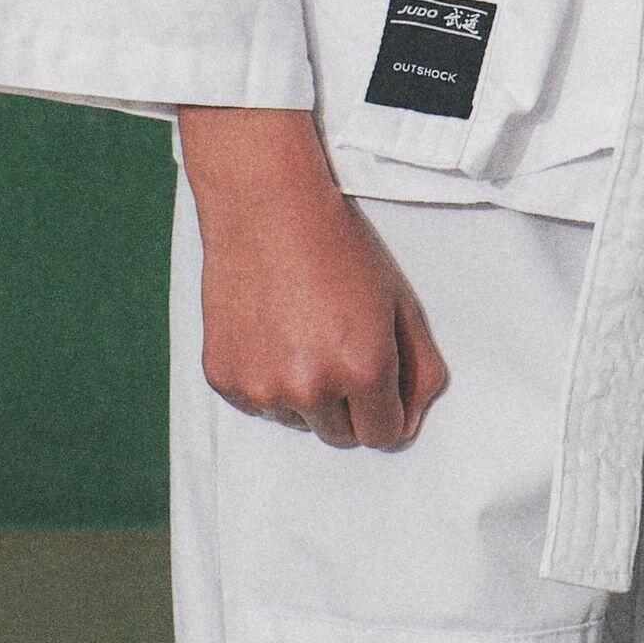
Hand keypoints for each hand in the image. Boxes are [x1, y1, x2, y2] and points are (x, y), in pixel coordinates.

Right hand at [176, 106, 448, 451]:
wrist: (267, 205)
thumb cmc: (339, 247)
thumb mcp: (400, 303)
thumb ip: (419, 369)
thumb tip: (410, 421)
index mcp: (364, 369)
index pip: (384, 436)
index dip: (385, 408)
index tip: (377, 381)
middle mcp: (311, 388)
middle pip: (339, 436)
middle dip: (346, 404)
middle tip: (337, 346)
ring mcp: (262, 387)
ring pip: (296, 420)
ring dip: (303, 393)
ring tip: (301, 331)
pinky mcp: (224, 379)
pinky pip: (255, 403)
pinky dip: (265, 378)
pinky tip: (270, 330)